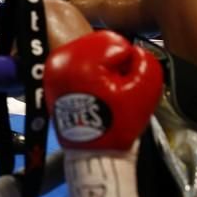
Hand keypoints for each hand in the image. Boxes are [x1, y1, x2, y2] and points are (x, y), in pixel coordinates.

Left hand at [44, 30, 162, 150]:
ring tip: (103, 93)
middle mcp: (61, 61)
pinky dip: (86, 75)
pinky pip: (75, 66)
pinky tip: (93, 94)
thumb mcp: (143, 91)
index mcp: (81, 61)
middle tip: (115, 88)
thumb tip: (135, 52)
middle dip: (111, 64)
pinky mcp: (50, 80)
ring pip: (86, 54)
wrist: (94, 153)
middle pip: (98, 46)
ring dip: (99, 68)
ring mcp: (53, 71)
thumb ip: (146, 63)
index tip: (126, 82)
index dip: (128, 63)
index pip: (114, 43)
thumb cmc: (117, 126)